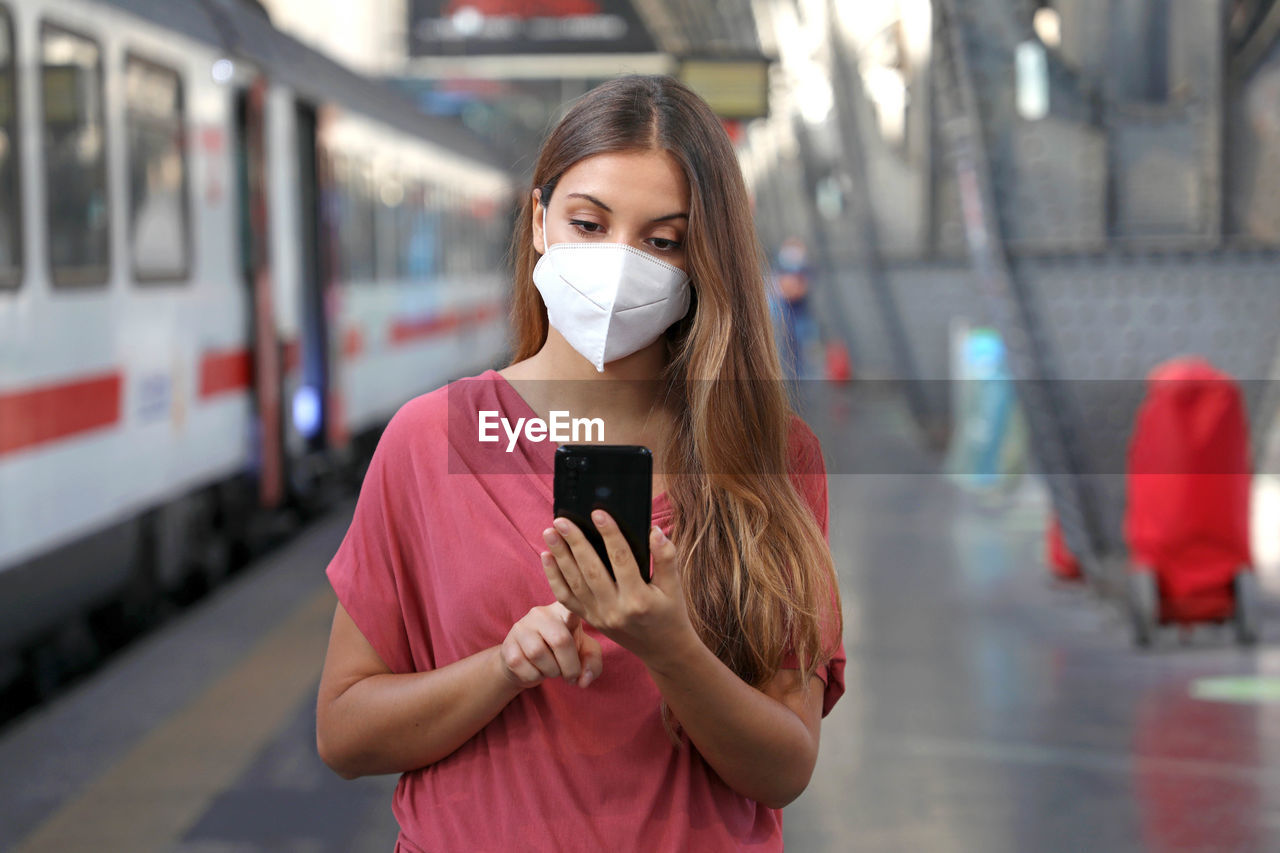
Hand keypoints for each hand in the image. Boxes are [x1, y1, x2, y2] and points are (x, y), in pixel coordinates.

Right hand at [499, 601, 602, 688]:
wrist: (527, 662)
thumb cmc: (561, 652)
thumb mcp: (582, 653)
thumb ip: (592, 663)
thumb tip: (584, 680)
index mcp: (562, 610)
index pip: (568, 605)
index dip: (573, 608)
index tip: (576, 611)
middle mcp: (540, 614)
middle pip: (560, 640)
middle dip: (570, 666)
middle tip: (571, 676)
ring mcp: (521, 628)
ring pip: (539, 654)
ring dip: (551, 671)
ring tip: (552, 670)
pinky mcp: (508, 647)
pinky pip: (524, 668)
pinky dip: (535, 677)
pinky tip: (536, 671)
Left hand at [540, 512, 695, 669]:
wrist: (662, 650)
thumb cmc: (670, 613)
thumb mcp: (674, 587)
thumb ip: (666, 558)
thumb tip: (654, 530)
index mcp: (639, 599)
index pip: (621, 560)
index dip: (610, 534)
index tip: (598, 513)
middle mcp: (616, 609)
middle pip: (591, 570)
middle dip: (575, 543)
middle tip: (562, 521)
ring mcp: (599, 616)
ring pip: (574, 583)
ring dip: (560, 556)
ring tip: (549, 532)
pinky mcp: (589, 619)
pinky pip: (566, 598)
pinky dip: (554, 577)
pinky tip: (547, 556)